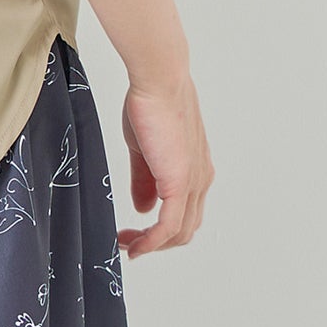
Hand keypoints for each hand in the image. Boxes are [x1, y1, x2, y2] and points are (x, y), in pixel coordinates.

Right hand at [117, 72, 213, 259]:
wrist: (158, 80)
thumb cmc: (150, 103)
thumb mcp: (143, 148)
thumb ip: (144, 180)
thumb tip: (143, 209)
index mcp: (194, 170)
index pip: (184, 213)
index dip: (160, 229)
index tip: (134, 232)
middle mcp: (200, 180)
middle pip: (184, 230)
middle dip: (155, 242)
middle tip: (127, 242)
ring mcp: (193, 183)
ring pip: (178, 232)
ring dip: (152, 244)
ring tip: (126, 244)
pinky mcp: (180, 183)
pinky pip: (168, 225)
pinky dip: (151, 241)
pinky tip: (135, 245)